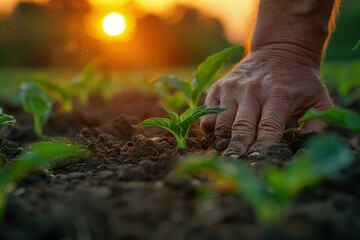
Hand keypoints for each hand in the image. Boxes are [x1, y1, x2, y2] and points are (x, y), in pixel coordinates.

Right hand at [200, 51, 332, 158]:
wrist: (280, 49)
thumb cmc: (300, 79)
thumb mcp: (319, 98)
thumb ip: (318, 123)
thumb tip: (304, 149)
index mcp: (278, 95)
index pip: (268, 128)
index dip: (262, 148)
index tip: (257, 163)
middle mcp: (252, 91)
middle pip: (241, 128)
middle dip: (237, 150)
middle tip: (234, 165)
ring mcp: (233, 88)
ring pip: (221, 122)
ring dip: (221, 141)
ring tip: (225, 153)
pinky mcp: (219, 86)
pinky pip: (207, 113)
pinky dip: (209, 128)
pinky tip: (217, 136)